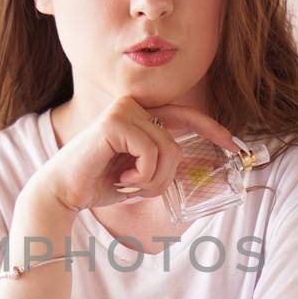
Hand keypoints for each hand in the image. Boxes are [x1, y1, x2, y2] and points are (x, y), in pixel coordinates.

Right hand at [33, 96, 238, 214]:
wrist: (63, 192)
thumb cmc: (99, 184)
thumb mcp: (140, 172)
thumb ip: (162, 162)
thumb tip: (198, 166)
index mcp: (140, 114)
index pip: (185, 115)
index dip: (211, 128)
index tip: (234, 145)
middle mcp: (133, 105)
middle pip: (176, 144)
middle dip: (164, 177)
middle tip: (138, 188)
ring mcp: (123, 109)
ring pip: (167, 151)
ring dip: (151, 180)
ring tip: (126, 184)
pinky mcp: (115, 122)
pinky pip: (151, 153)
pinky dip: (141, 176)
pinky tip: (121, 179)